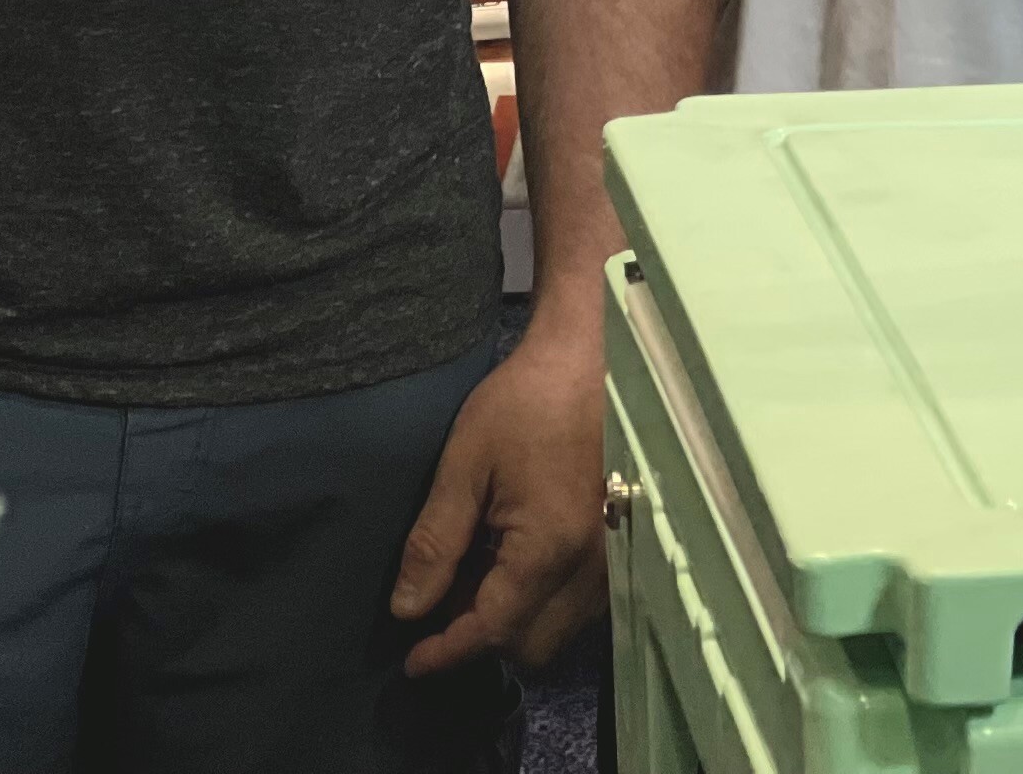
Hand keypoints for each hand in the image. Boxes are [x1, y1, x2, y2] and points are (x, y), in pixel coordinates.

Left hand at [390, 329, 606, 674]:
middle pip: (532, 645)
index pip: (492, 629)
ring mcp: (608, 556)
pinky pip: (579, 603)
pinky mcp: (615, 542)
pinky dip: (543, 604)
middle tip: (441, 608)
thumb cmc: (522, 403)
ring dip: (515, 624)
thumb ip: (435, 542)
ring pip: (560, 629)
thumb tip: (407, 610)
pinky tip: (512, 566)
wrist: (586, 358)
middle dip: (483, 641)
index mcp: (547, 548)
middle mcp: (587, 566)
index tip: (410, 663)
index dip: (447, 652)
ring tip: (473, 584)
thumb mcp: (464, 466)